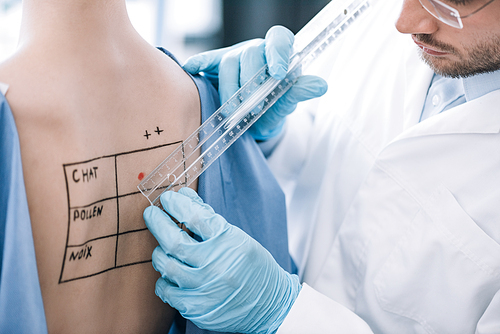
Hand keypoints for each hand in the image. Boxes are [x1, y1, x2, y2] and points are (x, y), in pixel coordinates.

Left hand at [143, 187, 300, 333]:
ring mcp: (205, 289)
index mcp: (228, 242)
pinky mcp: (198, 308)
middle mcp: (216, 265)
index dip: (177, 205)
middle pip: (174, 241)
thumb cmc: (254, 266)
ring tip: (163, 247)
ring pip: (167, 266)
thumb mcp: (237, 237)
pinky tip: (170, 274)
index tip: (168, 199)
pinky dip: (164, 280)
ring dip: (160, 252)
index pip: (195, 217)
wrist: (270, 304)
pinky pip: (168, 292)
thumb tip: (184, 197)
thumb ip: (209, 219)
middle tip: (151, 214)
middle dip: (158, 223)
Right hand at [183, 25, 327, 140]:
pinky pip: (206, 61)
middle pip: (250, 53)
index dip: (278, 53)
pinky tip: (192, 69)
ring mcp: (233, 57)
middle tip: (252, 106)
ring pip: (229, 62)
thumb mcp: (286, 103)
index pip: (279, 39)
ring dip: (230, 89)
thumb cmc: (272, 108)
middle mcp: (255, 51)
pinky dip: (199, 63)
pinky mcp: (215, 67)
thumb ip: (299, 92)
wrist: (254, 121)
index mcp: (277, 54)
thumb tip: (320, 85)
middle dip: (250, 82)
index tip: (277, 73)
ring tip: (234, 111)